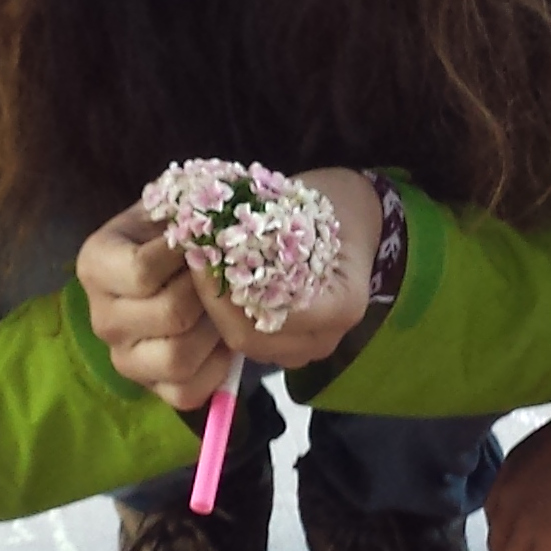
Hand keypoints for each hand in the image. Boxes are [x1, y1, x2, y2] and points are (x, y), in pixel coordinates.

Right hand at [78, 208, 233, 409]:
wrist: (187, 264)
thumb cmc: (181, 231)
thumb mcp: (176, 206)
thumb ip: (186, 212)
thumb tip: (207, 231)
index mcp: (95, 264)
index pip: (143, 271)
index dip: (187, 256)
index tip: (203, 242)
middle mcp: (100, 316)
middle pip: (169, 315)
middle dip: (208, 295)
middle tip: (222, 278)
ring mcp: (122, 357)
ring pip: (178, 358)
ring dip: (214, 331)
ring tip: (221, 309)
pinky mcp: (149, 388)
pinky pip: (187, 392)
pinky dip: (216, 368)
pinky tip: (220, 341)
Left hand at [175, 168, 379, 371]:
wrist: (358, 215)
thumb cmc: (333, 204)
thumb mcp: (303, 204)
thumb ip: (261, 227)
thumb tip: (203, 233)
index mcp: (339, 304)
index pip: (268, 315)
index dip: (225, 291)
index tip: (200, 257)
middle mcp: (328, 336)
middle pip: (253, 338)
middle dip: (214, 303)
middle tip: (191, 265)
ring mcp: (311, 346)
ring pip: (248, 346)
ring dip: (218, 312)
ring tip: (201, 275)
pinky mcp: (295, 346)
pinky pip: (253, 342)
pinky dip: (230, 319)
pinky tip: (216, 289)